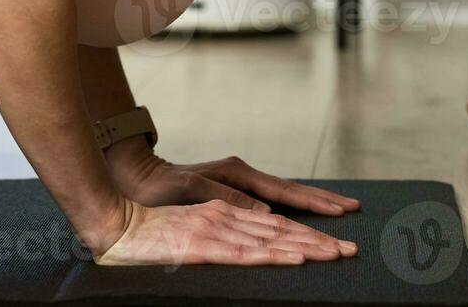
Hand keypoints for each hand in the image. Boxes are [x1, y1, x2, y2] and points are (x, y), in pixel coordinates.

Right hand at [93, 198, 356, 266]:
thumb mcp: (193, 229)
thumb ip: (223, 230)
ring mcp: (216, 228)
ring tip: (335, 255)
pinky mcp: (202, 245)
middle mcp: (226, 214)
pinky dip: (273, 255)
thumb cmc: (150, 230)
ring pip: (271, 239)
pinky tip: (294, 258)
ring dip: (306, 248)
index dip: (309, 232)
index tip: (337, 243)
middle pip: (282, 228)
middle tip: (352, 250)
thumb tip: (255, 238)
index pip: (275, 223)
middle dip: (319, 239)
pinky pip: (244, 252)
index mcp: (226, 210)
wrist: (114, 223)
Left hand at [105, 137, 360, 216]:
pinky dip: (293, 205)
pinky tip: (303, 213)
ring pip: (285, 193)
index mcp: (238, 174)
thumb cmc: (160, 187)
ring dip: (312, 203)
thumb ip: (226, 198)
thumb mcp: (190, 190)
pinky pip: (272, 199)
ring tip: (339, 210)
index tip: (340, 210)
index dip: (314, 203)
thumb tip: (264, 210)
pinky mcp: (235, 191)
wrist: (139, 176)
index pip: (285, 192)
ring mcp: (241, 182)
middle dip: (323, 201)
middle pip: (292, 190)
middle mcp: (244, 175)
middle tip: (354, 209)